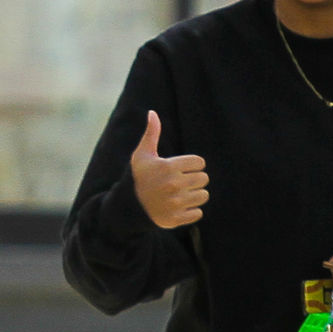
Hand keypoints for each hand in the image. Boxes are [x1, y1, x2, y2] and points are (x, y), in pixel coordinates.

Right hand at [128, 110, 208, 229]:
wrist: (128, 205)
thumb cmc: (138, 176)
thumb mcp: (142, 154)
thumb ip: (152, 133)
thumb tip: (152, 112)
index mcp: (168, 167)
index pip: (200, 163)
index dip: (192, 164)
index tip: (181, 168)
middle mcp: (173, 185)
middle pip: (203, 179)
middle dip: (194, 179)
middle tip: (181, 181)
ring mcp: (175, 203)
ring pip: (203, 195)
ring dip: (195, 195)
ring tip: (181, 193)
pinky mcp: (176, 219)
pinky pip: (198, 213)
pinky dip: (191, 210)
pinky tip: (179, 206)